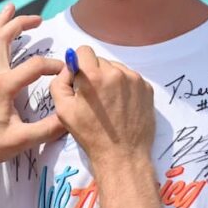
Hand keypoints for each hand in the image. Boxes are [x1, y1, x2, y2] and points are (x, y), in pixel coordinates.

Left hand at [0, 4, 64, 170]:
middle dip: (21, 24)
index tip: (66, 72)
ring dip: (0, 23)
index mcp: (3, 86)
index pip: (35, 66)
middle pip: (4, 39)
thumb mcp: (23, 140)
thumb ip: (49, 128)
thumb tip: (71, 115)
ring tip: (10, 8)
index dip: (53, 66)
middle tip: (38, 18)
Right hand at [48, 46, 154, 169]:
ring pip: (116, 68)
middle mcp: (116, 72)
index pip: (83, 51)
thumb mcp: (63, 110)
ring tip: (109, 103)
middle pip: (99, 60)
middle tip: (93, 96)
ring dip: (109, 79)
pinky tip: (121, 105)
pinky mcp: (147, 88)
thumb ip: (60, 82)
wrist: (123, 155)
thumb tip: (69, 67)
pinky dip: (124, 87)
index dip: (78, 64)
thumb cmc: (90, 134)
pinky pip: (130, 78)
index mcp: (93, 77)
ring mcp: (134, 79)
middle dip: (94, 74)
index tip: (79, 80)